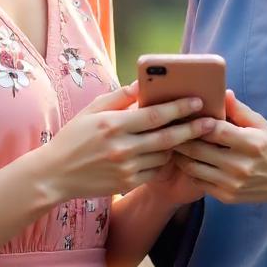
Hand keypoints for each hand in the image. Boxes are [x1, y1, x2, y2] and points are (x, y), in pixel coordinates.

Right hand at [40, 82, 215, 202]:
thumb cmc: (73, 137)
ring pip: (164, 156)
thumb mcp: (91, 111)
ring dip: (178, 146)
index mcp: (113, 125)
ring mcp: (125, 168)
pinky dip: (164, 161)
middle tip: (211, 122)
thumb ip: (118, 97)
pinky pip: (155, 171)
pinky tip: (167, 153)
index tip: (197, 101)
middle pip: (167, 138)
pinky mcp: (126, 183)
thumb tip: (141, 83)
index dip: (179, 108)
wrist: (54, 175)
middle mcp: (122, 147)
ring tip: (190, 135)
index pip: (155, 115)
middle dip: (193, 129)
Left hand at [173, 91, 266, 211]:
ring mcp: (233, 184)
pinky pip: (200, 182)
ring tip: (171, 143)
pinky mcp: (228, 197)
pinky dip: (190, 171)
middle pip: (197, 149)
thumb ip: (239, 109)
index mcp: (250, 142)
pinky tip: (186, 160)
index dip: (194, 121)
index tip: (179, 114)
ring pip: (193, 168)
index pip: (213, 130)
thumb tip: (221, 92)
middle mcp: (240, 165)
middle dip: (179, 137)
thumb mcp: (261, 124)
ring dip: (180, 155)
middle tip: (167, 128)